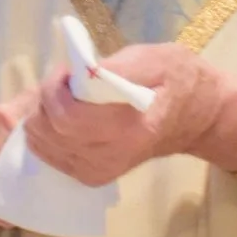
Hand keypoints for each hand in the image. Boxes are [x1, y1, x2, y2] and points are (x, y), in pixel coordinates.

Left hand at [20, 43, 236, 188]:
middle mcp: (109, 159)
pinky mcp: (89, 176)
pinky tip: (66, 115)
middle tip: (67, 81)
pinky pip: (47, 153)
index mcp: (128, 131)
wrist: (195, 118)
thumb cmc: (176, 81)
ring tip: (68, 97)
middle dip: (45, 99)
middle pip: (47, 131)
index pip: (67, 117)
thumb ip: (116, 69)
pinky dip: (47, 130)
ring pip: (41, 143)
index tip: (68, 71)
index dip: (55, 89)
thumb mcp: (154, 60)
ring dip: (43, 114)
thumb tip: (82, 73)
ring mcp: (97, 172)